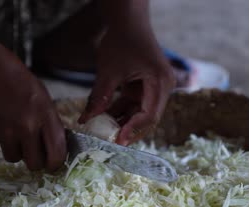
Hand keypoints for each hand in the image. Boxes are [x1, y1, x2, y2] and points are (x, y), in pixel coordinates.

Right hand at [0, 44, 65, 170]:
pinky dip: (0, 138)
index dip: (56, 163)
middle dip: (35, 162)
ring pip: (14, 157)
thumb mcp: (42, 98)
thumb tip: (54, 147)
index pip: (57, 152)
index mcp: (45, 115)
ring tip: (13, 131)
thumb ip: (48, 123)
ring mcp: (6, 132)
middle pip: (35, 164)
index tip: (53, 164)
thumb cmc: (17, 80)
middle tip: (33, 154)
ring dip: (16, 150)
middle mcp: (27, 126)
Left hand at [79, 26, 174, 145]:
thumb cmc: (122, 40)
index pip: (150, 115)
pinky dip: (118, 112)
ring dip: (121, 122)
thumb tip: (86, 120)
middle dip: (128, 130)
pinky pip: (132, 105)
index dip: (133, 129)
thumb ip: (99, 96)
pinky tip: (102, 118)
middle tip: (110, 143)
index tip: (117, 140)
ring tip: (102, 132)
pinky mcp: (143, 87)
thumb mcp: (109, 70)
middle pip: (147, 118)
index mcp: (160, 82)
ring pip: (138, 114)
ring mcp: (153, 88)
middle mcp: (162, 88)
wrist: (127, 21)